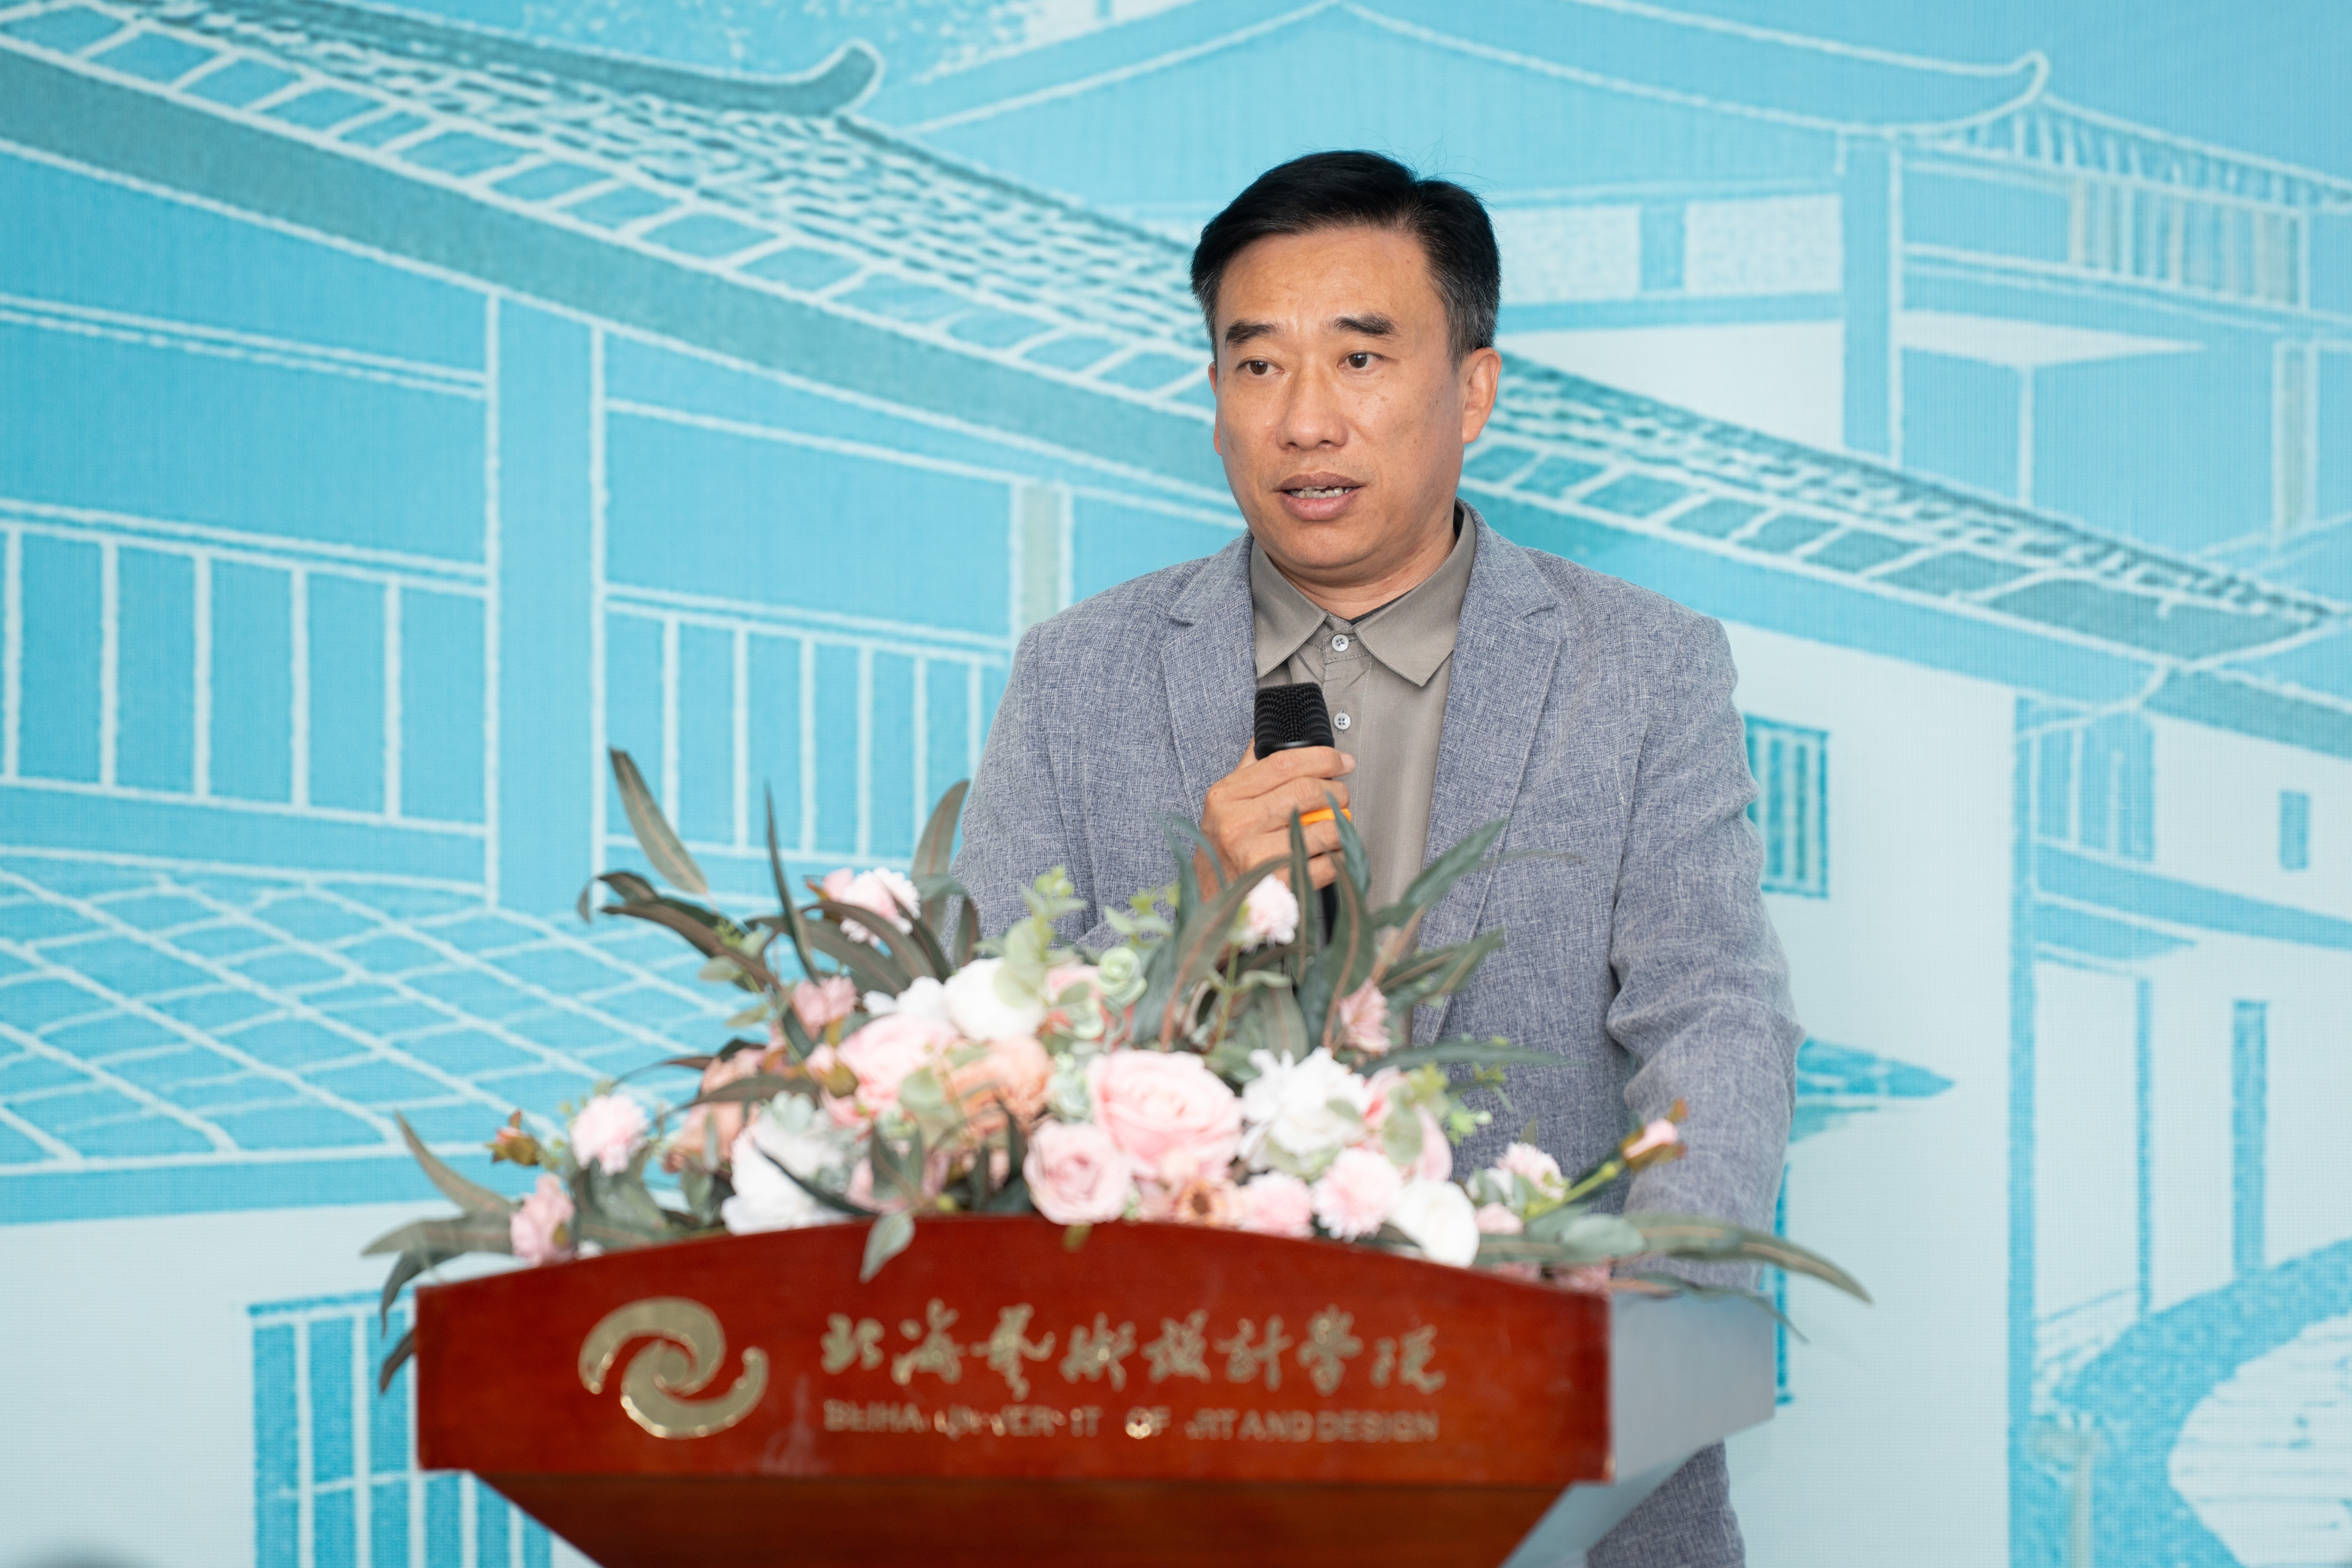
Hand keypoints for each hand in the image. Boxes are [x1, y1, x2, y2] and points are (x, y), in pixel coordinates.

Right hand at [1198, 743, 1353, 890]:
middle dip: (1335, 790)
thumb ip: (1249, 770)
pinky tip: (1330, 852)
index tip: (1341, 761)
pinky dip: (1339, 855)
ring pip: (1325, 827)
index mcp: (1226, 797)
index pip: (1283, 763)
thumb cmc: (1222, 851)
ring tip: (1334, 825)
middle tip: (1340, 795)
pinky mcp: (1280, 883)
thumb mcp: (1224, 804)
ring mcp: (1258, 856)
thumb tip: (1267, 738)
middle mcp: (1238, 825)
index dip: (1321, 758)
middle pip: (1307, 791)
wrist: (1211, 903)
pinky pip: (1329, 862)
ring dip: (1341, 824)